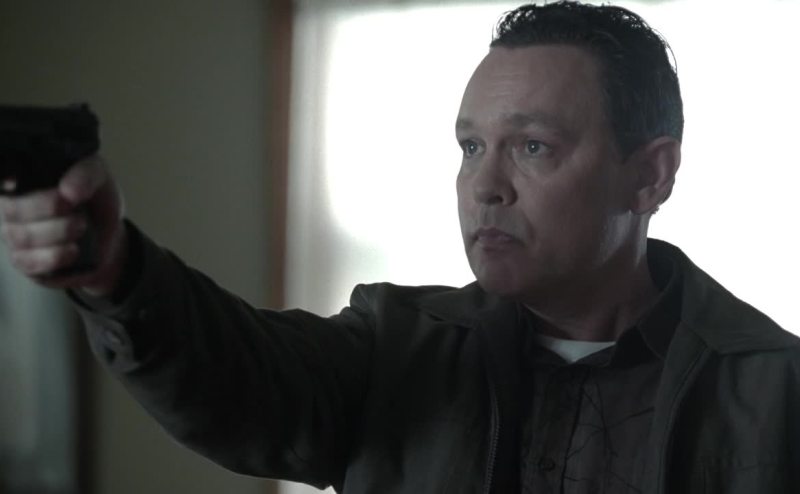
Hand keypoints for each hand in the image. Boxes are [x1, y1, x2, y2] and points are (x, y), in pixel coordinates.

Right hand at [0, 155, 127, 296]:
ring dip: (59, 232)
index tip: (14, 183)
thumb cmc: (93, 201)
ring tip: (81, 228)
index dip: (3, 183)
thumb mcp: (98, 179)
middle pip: (13, 209)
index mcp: (21, 182)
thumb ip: (86, 175)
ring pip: (23, 237)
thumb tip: (68, 192)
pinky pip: (30, 262)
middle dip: (50, 208)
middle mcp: (9, 209)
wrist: (107, 238)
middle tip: (79, 211)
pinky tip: (73, 250)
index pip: (0, 180)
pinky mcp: (25, 263)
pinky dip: (56, 256)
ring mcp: (14, 237)